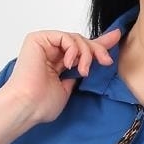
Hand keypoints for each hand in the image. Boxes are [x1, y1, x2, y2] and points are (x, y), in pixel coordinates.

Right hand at [5, 26, 121, 124]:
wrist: (27, 106)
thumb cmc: (42, 104)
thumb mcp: (68, 89)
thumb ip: (77, 75)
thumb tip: (91, 64)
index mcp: (57, 63)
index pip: (80, 50)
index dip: (99, 43)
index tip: (116, 37)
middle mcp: (50, 52)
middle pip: (81, 41)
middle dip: (98, 49)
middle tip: (106, 61)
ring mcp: (44, 44)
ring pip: (75, 39)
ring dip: (85, 54)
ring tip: (83, 71)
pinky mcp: (38, 39)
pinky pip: (65, 37)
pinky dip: (72, 49)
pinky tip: (70, 64)